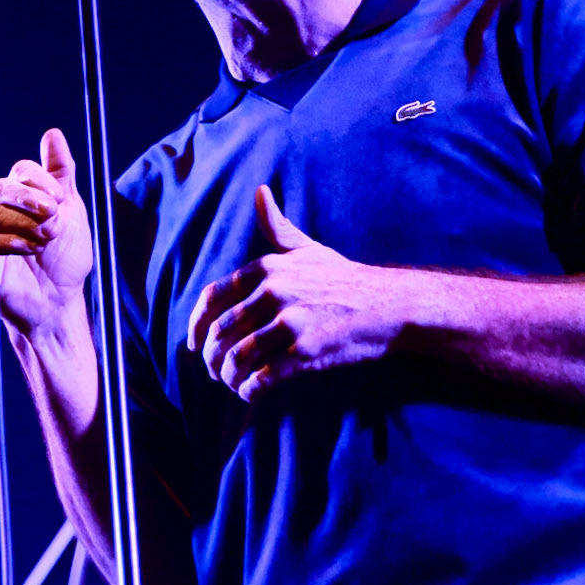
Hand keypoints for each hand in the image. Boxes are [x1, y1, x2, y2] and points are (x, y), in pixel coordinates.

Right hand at [0, 127, 93, 340]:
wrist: (59, 301)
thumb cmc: (64, 257)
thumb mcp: (71, 211)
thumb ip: (61, 173)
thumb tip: (52, 133)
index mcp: (19, 196)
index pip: (20, 172)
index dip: (40, 181)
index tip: (62, 200)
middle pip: (0, 187)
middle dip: (29, 199)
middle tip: (54, 217)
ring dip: (21, 224)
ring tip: (44, 241)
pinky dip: (0, 244)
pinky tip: (25, 249)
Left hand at [187, 184, 400, 402]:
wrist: (389, 305)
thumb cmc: (346, 279)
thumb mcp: (308, 248)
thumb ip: (278, 226)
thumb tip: (259, 191)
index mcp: (267, 269)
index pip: (213, 299)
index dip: (197, 325)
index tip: (194, 345)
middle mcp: (274, 293)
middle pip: (221, 332)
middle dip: (211, 358)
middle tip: (214, 372)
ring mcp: (289, 323)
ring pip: (237, 358)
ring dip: (228, 377)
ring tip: (232, 384)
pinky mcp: (305, 352)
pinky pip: (262, 377)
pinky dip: (250, 389)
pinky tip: (252, 392)